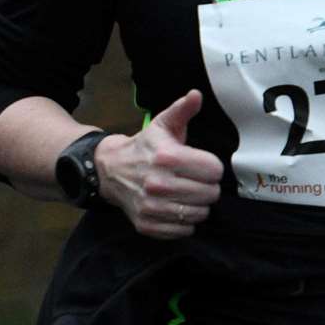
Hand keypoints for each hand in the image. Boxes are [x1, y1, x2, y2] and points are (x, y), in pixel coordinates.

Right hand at [95, 90, 222, 238]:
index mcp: (167, 157)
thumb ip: (182, 110)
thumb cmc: (144, 147)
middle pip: (210, 194)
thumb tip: (197, 94)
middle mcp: (158, 183)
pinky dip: (184, 222)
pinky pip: (183, 230)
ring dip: (198, 205)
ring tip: (188, 195)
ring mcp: (151, 206)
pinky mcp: (146, 224)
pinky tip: (177, 208)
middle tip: (196, 181)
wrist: (109, 170)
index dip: (212, 168)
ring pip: (199, 214)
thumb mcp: (162, 125)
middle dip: (208, 187)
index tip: (202, 165)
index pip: (214, 171)